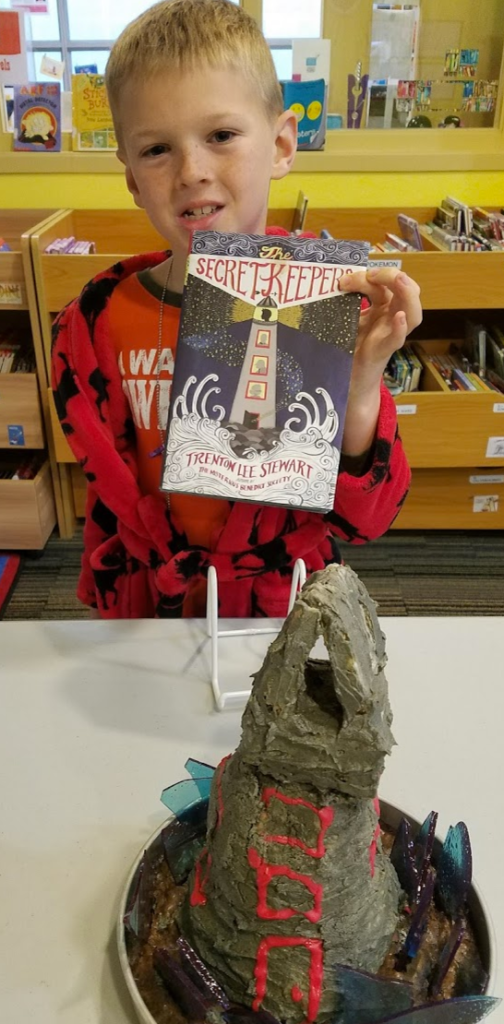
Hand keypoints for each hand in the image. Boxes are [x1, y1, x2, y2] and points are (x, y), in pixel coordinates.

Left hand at [338, 268, 421, 455]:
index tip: (343, 279)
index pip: (385, 284)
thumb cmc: (346, 350)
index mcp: (382, 310)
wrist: (346, 383)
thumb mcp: (345, 321)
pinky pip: (397, 339)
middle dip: (392, 275)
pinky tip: (400, 318)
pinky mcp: (382, 353)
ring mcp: (389, 336)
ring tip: (398, 280)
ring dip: (407, 293)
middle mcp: (390, 320)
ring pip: (413, 313)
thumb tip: (323, 282)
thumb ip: (343, 304)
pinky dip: (401, 328)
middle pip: (406, 291)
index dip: (369, 275)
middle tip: (371, 274)